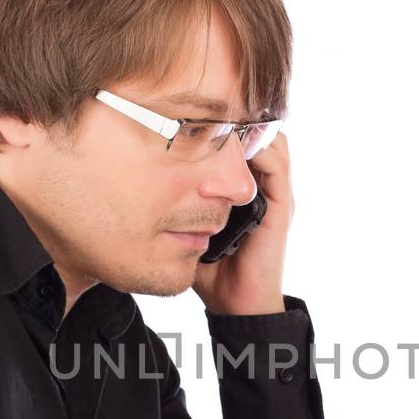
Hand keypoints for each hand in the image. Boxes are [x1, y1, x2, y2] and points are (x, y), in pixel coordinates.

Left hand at [192, 131, 289, 315]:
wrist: (237, 304)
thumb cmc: (212, 270)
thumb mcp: (187, 227)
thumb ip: (174, 205)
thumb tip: (138, 183)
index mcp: (244, 190)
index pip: (241, 142)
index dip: (223, 125)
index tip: (194, 116)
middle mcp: (263, 188)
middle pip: (258, 134)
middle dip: (235, 121)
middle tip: (205, 114)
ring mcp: (275, 196)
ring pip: (272, 142)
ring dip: (248, 131)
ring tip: (220, 127)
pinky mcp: (280, 208)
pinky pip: (277, 166)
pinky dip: (259, 149)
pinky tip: (233, 150)